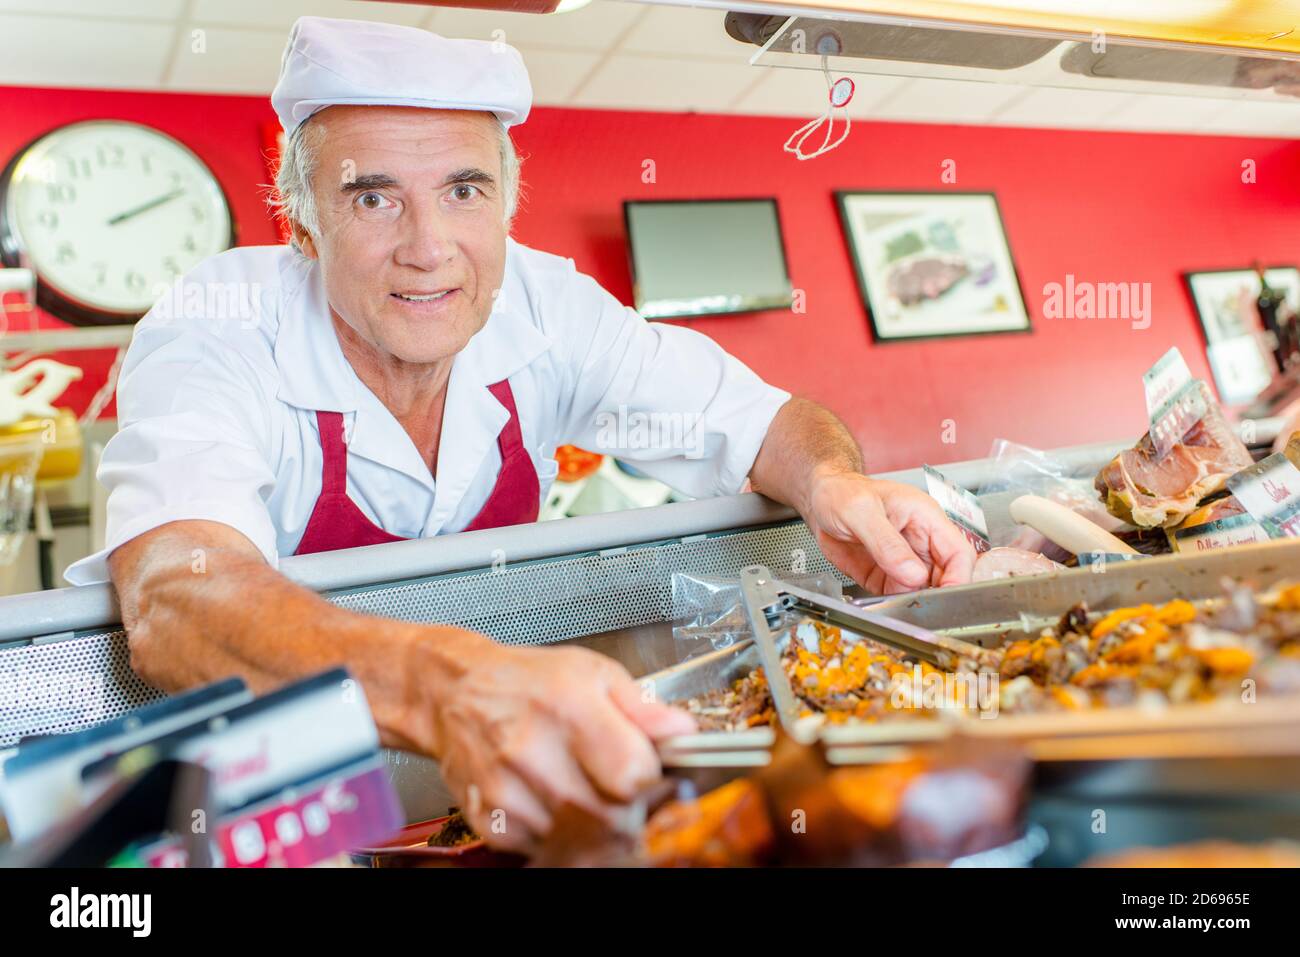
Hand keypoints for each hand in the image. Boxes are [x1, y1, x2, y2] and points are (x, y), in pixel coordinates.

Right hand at [423, 640, 695, 853]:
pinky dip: (562, 832)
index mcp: (569, 708)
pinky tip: (556, 799)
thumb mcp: (594, 673)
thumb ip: (643, 708)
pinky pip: (548, 848)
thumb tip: (684, 732)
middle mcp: (534, 752)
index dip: (652, 778)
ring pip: (584, 840)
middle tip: (621, 783)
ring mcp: (510, 792)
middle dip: (631, 807)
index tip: (649, 769)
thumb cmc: (528, 681)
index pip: (634, 776)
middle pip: (614, 818)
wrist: (456, 693)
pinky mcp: (493, 821)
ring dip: (597, 823)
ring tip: (585, 786)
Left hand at [804, 469, 975, 594]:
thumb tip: (913, 573)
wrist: (819, 501)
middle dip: (937, 595)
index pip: (959, 552)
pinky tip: (883, 605)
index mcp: (925, 518)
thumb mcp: (861, 511)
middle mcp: (920, 542)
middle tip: (919, 607)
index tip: (947, 597)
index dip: (959, 577)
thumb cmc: (841, 492)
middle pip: (946, 577)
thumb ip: (886, 542)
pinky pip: (899, 597)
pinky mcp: (887, 576)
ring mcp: (905, 561)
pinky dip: (893, 605)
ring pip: (924, 591)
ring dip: (914, 603)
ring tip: (897, 606)